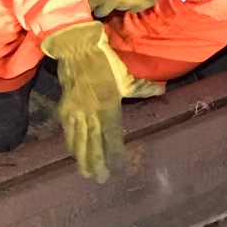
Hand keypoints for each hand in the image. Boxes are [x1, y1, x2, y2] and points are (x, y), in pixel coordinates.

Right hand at [41, 21, 143, 181]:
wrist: (77, 49)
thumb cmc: (104, 60)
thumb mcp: (125, 74)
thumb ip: (142, 86)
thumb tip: (161, 91)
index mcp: (108, 105)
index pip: (112, 134)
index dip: (114, 152)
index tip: (117, 166)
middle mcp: (91, 112)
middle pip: (94, 142)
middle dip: (96, 161)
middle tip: (99, 178)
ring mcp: (76, 111)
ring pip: (79, 139)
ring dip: (82, 157)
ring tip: (86, 172)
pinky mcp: (65, 107)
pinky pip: (68, 130)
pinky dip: (71, 142)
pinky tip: (74, 151)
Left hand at [86, 0, 183, 17]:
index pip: (92, 5)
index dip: (92, 2)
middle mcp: (117, 0)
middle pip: (104, 12)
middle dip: (103, 5)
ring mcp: (132, 2)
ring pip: (121, 9)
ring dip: (120, 2)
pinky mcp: (146, 2)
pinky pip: (137, 8)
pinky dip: (136, 2)